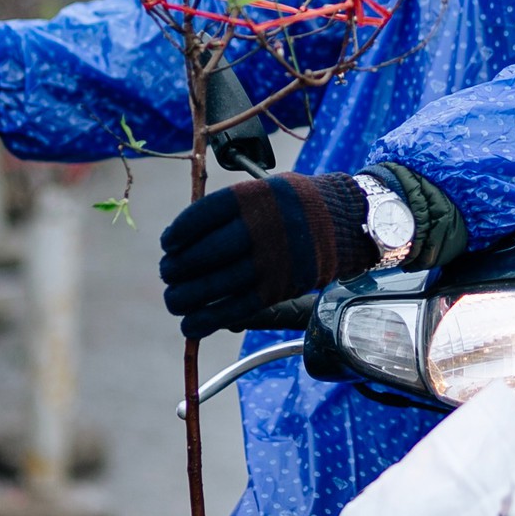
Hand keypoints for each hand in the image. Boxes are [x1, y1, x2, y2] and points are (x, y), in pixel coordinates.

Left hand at [159, 172, 375, 338]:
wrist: (346, 222)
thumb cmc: (294, 206)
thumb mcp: (264, 190)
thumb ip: (228, 212)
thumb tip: (184, 244)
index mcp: (253, 198)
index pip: (201, 217)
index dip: (179, 233)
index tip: (169, 244)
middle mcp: (260, 229)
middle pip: (203, 254)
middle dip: (177, 268)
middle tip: (168, 273)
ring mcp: (269, 262)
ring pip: (213, 286)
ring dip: (185, 298)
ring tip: (174, 299)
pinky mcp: (277, 290)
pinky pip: (234, 310)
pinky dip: (207, 321)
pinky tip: (191, 324)